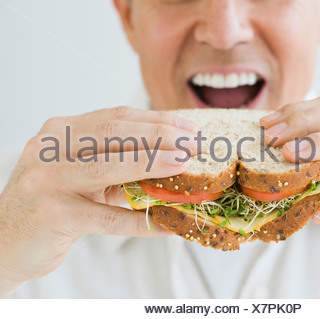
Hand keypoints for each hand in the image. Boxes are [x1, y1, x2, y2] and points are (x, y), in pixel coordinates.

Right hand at [0, 106, 197, 296]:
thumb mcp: (80, 174)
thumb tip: (169, 162)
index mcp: (60, 132)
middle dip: (161, 135)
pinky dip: (140, 220)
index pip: (116, 117)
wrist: (5, 240)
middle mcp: (51, 149)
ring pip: (110, 167)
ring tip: (184, 166)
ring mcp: (48, 180)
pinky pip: (107, 216)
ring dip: (153, 164)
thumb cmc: (51, 203)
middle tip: (193, 143)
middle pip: (115, 133)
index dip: (157, 120)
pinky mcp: (53, 214)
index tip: (187, 127)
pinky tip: (166, 222)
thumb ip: (115, 164)